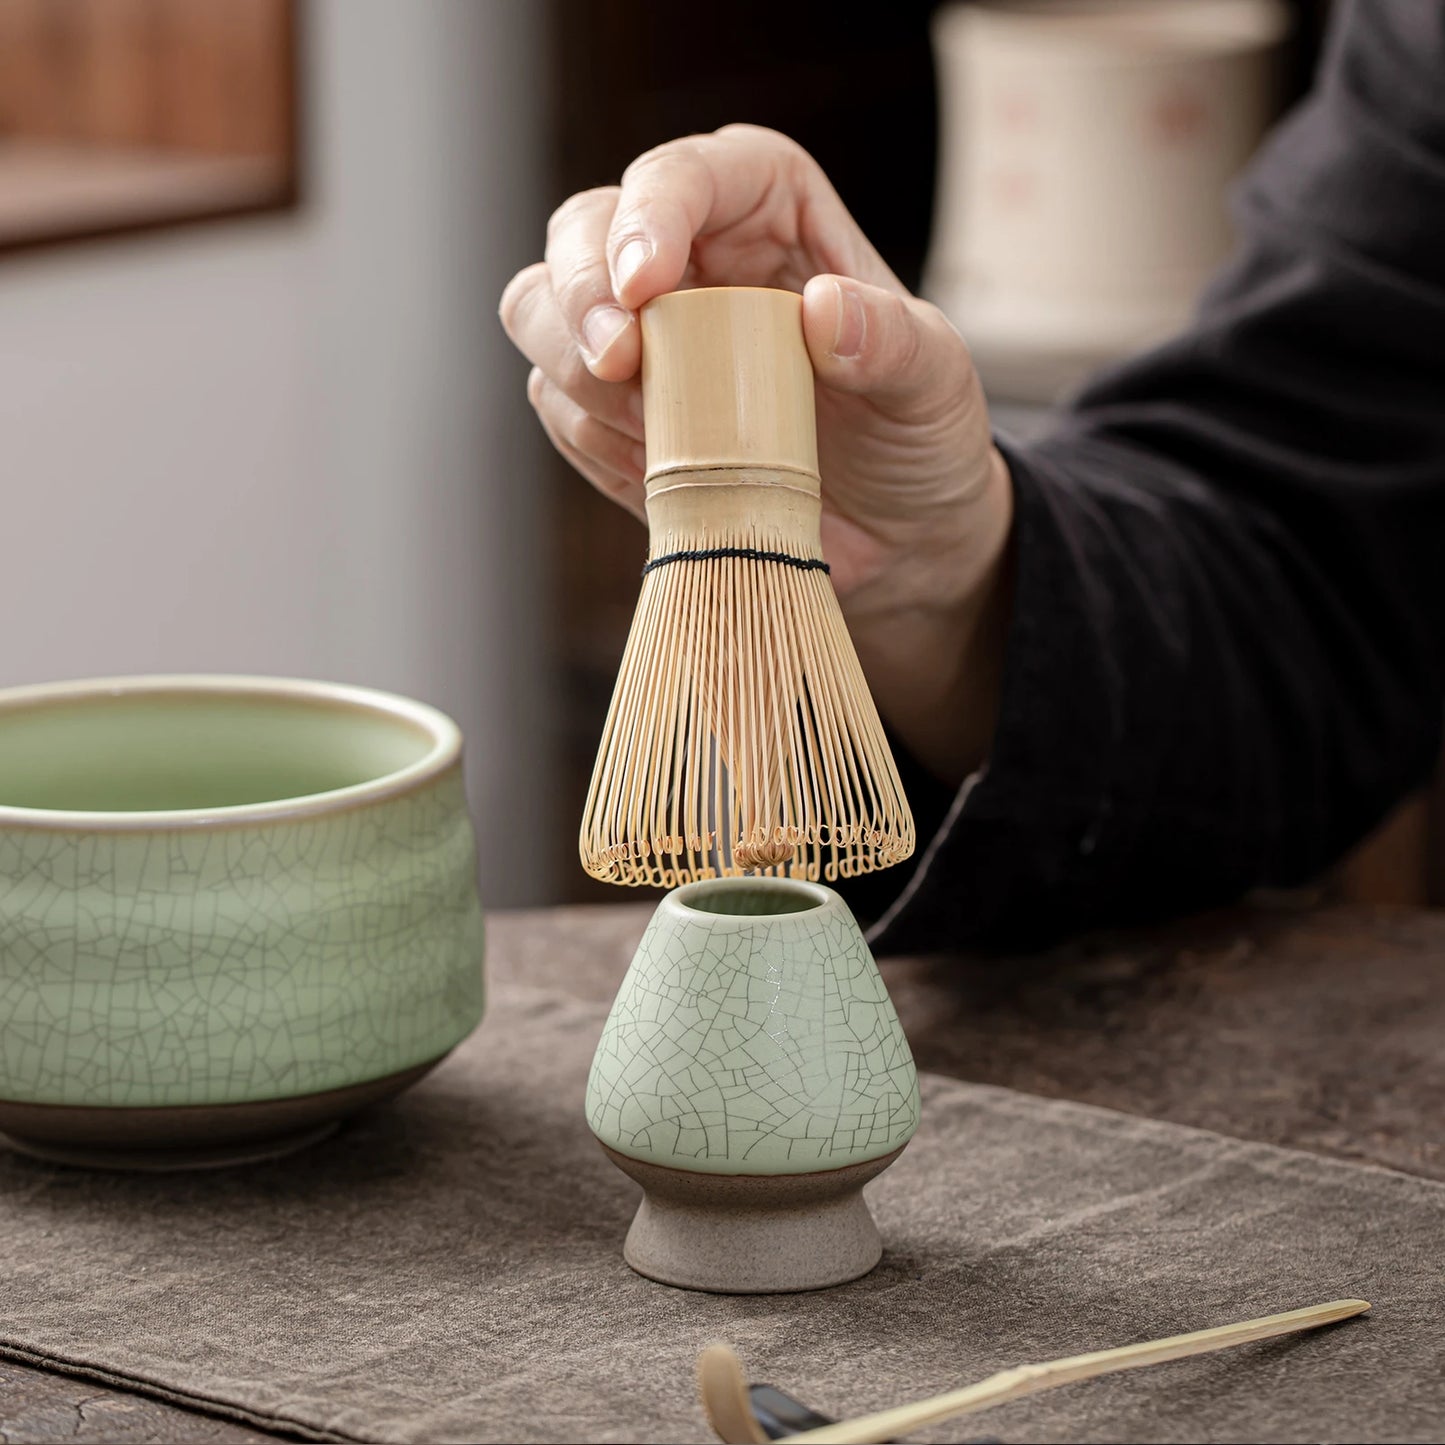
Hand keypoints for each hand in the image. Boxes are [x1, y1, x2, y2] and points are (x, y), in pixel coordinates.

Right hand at [500, 125, 1012, 781]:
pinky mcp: (610, 412)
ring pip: (539, 309)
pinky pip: (557, 406)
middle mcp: (688, 257)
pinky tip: (651, 470)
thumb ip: (894, 343)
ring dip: (571, 370)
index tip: (645, 287)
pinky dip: (587, 438)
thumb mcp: (934, 383)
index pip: (683, 175)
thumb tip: (827, 312)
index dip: (649, 215)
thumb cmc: (914, 435)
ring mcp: (640, 336)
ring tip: (650, 431)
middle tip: (617, 365)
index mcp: (765, 209)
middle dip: (579, 294)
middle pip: (581, 230)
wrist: (893, 536)